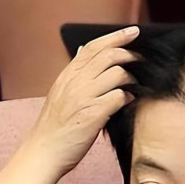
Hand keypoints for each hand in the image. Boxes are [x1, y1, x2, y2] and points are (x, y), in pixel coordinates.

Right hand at [0, 26, 139, 183]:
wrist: (44, 152)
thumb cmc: (54, 126)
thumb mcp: (60, 92)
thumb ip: (74, 73)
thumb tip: (81, 50)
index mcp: (67, 75)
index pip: (93, 47)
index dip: (115, 36)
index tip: (133, 31)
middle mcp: (74, 82)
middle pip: (108, 56)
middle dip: (130, 54)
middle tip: (141, 60)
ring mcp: (83, 98)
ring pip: (117, 74)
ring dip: (131, 79)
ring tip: (134, 87)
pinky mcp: (93, 115)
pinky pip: (118, 97)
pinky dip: (128, 98)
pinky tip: (129, 103)